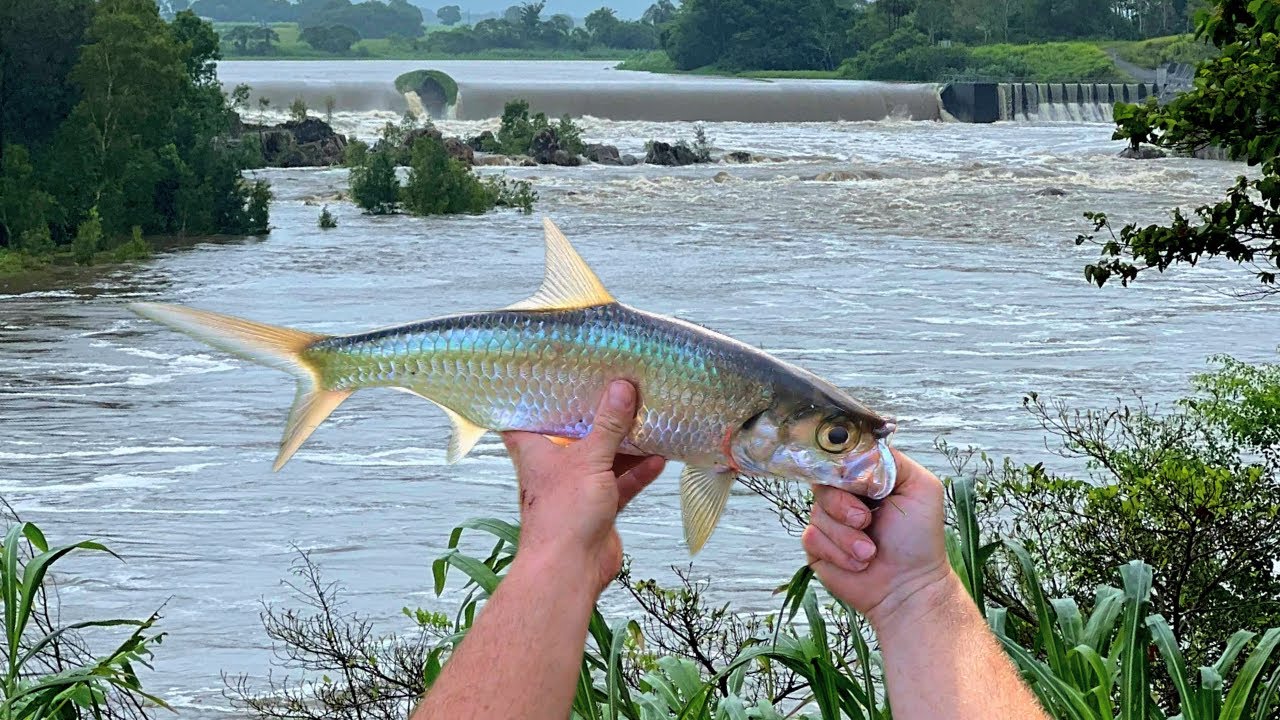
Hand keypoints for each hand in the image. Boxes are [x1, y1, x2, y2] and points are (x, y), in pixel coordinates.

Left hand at [502, 380, 666, 592]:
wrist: (569, 569)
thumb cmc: (562, 514)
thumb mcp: (588, 459)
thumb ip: (608, 424)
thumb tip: (621, 388)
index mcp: (535, 450)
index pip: (528, 415)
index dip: (537, 396)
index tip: (553, 374)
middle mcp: (554, 466)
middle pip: (576, 433)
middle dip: (597, 416)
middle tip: (617, 388)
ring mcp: (577, 487)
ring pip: (603, 457)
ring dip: (624, 444)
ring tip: (647, 418)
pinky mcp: (599, 507)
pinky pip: (621, 482)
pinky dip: (638, 471)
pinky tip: (660, 457)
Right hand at [802, 449, 951, 629]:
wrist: (908, 587)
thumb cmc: (919, 541)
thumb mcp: (920, 488)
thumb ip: (892, 461)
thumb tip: (856, 454)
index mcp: (867, 479)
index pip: (841, 459)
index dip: (843, 469)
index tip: (858, 486)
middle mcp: (845, 496)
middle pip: (822, 483)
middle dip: (844, 505)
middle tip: (866, 521)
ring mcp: (830, 521)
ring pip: (816, 513)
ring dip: (846, 537)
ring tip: (869, 552)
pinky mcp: (817, 547)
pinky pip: (811, 538)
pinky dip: (837, 552)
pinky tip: (858, 563)